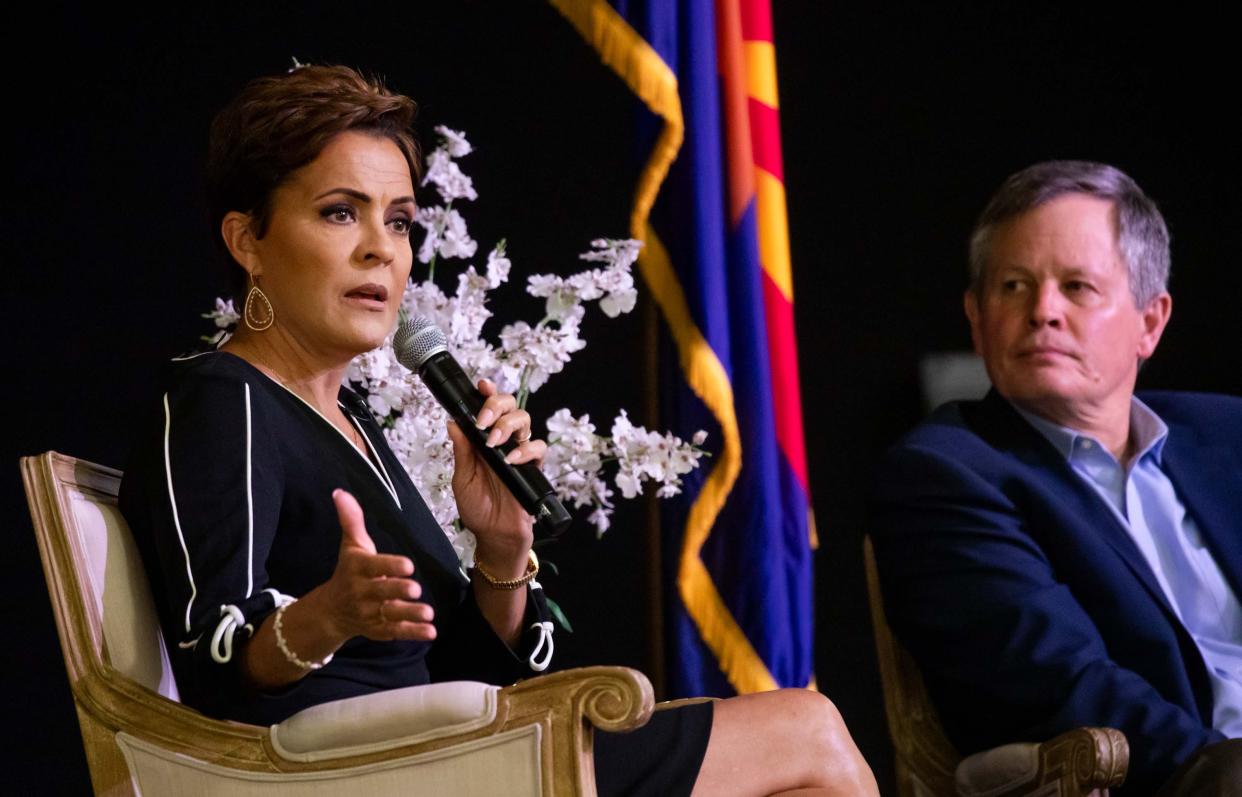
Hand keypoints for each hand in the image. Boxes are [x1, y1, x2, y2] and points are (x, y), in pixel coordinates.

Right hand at [321, 489, 435, 641]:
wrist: (331, 611)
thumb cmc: (348, 571)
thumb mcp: (351, 545)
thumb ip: (351, 520)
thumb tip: (340, 492)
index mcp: (359, 570)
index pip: (374, 567)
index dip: (389, 566)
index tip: (408, 565)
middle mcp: (363, 593)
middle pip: (382, 592)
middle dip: (398, 590)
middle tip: (416, 589)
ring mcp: (371, 613)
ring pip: (390, 614)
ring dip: (409, 615)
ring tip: (428, 614)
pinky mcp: (379, 629)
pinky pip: (396, 632)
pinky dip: (413, 633)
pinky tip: (431, 632)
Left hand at [449, 379, 546, 570]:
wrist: (494, 535)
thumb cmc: (477, 509)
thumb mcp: (462, 479)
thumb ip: (461, 451)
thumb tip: (452, 422)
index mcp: (482, 440)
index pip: (488, 409)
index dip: (487, 393)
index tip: (481, 386)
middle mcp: (502, 441)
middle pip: (509, 406)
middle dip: (497, 405)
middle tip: (484, 421)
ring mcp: (518, 452)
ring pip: (524, 420)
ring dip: (508, 425)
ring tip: (495, 443)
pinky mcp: (533, 467)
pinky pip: (538, 448)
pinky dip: (525, 450)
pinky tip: (511, 460)